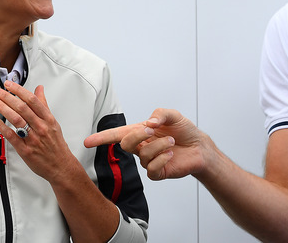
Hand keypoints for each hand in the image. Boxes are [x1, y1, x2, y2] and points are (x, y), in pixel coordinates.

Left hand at [0, 81, 76, 181]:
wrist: (61, 166)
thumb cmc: (56, 145)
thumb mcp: (53, 122)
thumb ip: (43, 105)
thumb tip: (39, 89)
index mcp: (48, 119)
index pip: (32, 100)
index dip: (19, 90)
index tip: (9, 84)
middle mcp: (41, 127)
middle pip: (22, 108)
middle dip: (7, 97)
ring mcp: (33, 139)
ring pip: (16, 119)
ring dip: (3, 108)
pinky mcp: (25, 150)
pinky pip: (11, 136)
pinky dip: (1, 126)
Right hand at [84, 108, 207, 180]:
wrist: (200, 147)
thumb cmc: (184, 130)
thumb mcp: (173, 115)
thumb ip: (160, 114)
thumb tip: (150, 122)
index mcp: (140, 132)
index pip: (116, 135)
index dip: (101, 138)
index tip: (87, 141)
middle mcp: (141, 147)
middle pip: (126, 143)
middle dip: (137, 135)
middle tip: (151, 130)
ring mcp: (148, 160)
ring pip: (143, 155)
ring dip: (159, 145)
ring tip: (171, 141)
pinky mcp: (158, 172)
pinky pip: (152, 169)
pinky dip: (162, 158)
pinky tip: (171, 154)